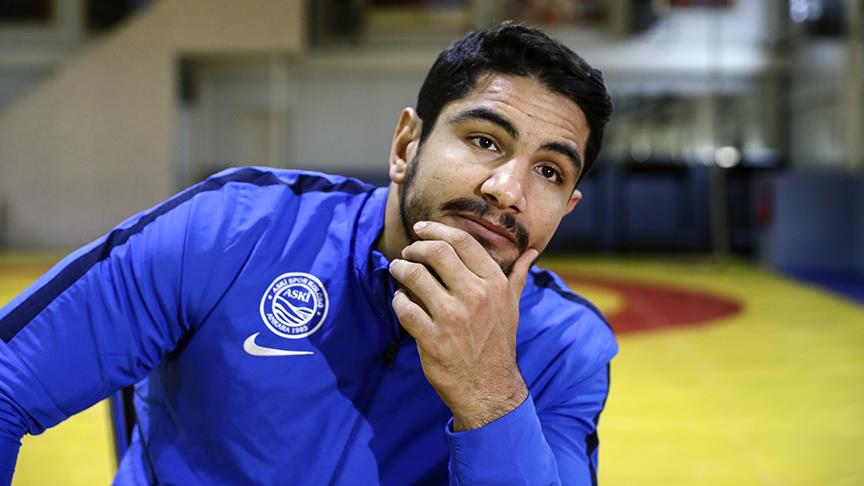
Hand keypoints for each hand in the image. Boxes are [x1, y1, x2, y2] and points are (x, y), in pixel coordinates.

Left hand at [389, 221, 538, 430]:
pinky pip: (405, 307)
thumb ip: (517, 276)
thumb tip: (532, 252)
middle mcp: (475, 295)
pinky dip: (398, 299)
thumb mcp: (512, 307)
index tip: (422, 229)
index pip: (462, 241)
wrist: (489, 388)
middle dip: (416, 247)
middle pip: (436, 252)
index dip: (437, 230)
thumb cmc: (499, 343)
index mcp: (495, 283)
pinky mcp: (432, 338)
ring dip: (401, 269)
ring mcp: (452, 317)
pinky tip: (401, 300)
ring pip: (415, 276)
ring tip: (398, 270)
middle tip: (408, 252)